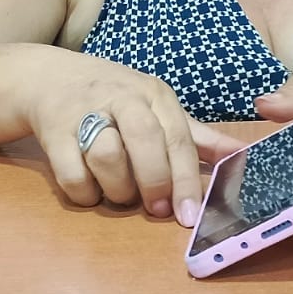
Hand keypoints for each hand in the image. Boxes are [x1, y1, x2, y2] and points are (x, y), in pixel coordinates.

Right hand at [25, 60, 238, 226]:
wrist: (48, 78)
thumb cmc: (114, 99)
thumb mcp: (158, 109)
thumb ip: (197, 138)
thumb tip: (243, 156)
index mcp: (154, 95)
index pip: (178, 138)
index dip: (187, 180)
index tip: (189, 215)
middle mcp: (121, 98)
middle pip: (145, 141)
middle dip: (154, 182)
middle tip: (156, 209)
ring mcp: (84, 112)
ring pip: (107, 158)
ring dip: (118, 189)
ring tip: (121, 194)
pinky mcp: (53, 131)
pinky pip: (72, 173)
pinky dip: (85, 193)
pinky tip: (92, 190)